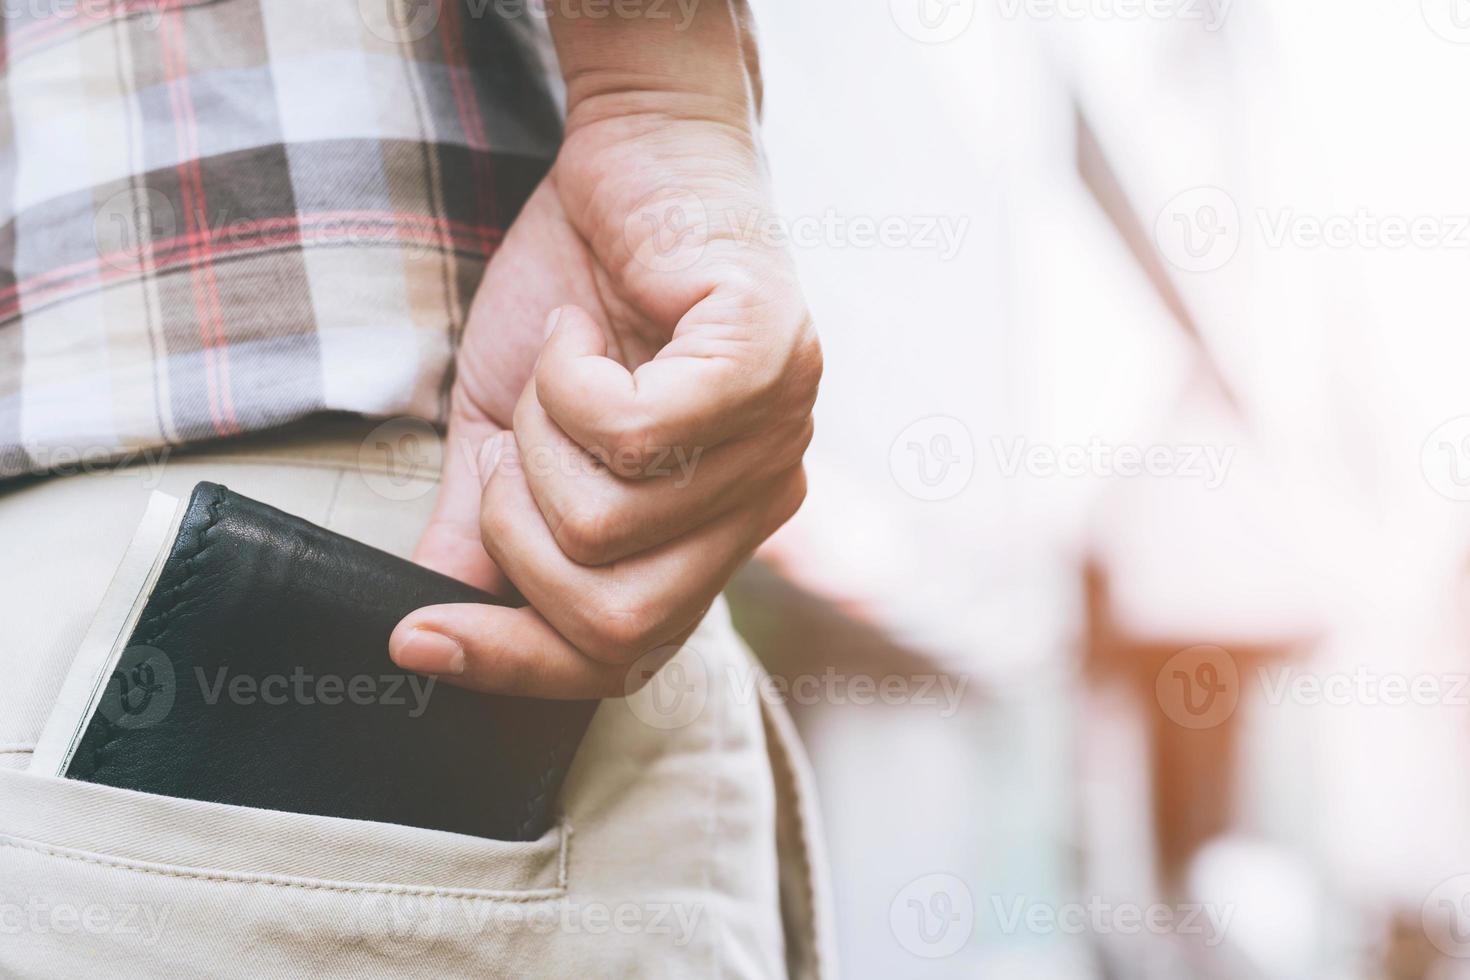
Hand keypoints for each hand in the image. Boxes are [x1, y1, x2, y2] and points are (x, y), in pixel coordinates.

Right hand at [390, 7, 819, 698]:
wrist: (629, 155)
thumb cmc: (573, 295)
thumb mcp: (504, 432)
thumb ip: (481, 533)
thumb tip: (429, 635)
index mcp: (709, 536)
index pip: (627, 661)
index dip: (514, 665)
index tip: (416, 639)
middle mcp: (762, 504)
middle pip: (618, 625)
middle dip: (518, 536)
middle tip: (515, 439)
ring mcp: (779, 436)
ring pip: (609, 528)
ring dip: (537, 441)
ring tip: (562, 366)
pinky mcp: (769, 361)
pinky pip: (637, 436)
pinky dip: (570, 383)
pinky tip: (585, 331)